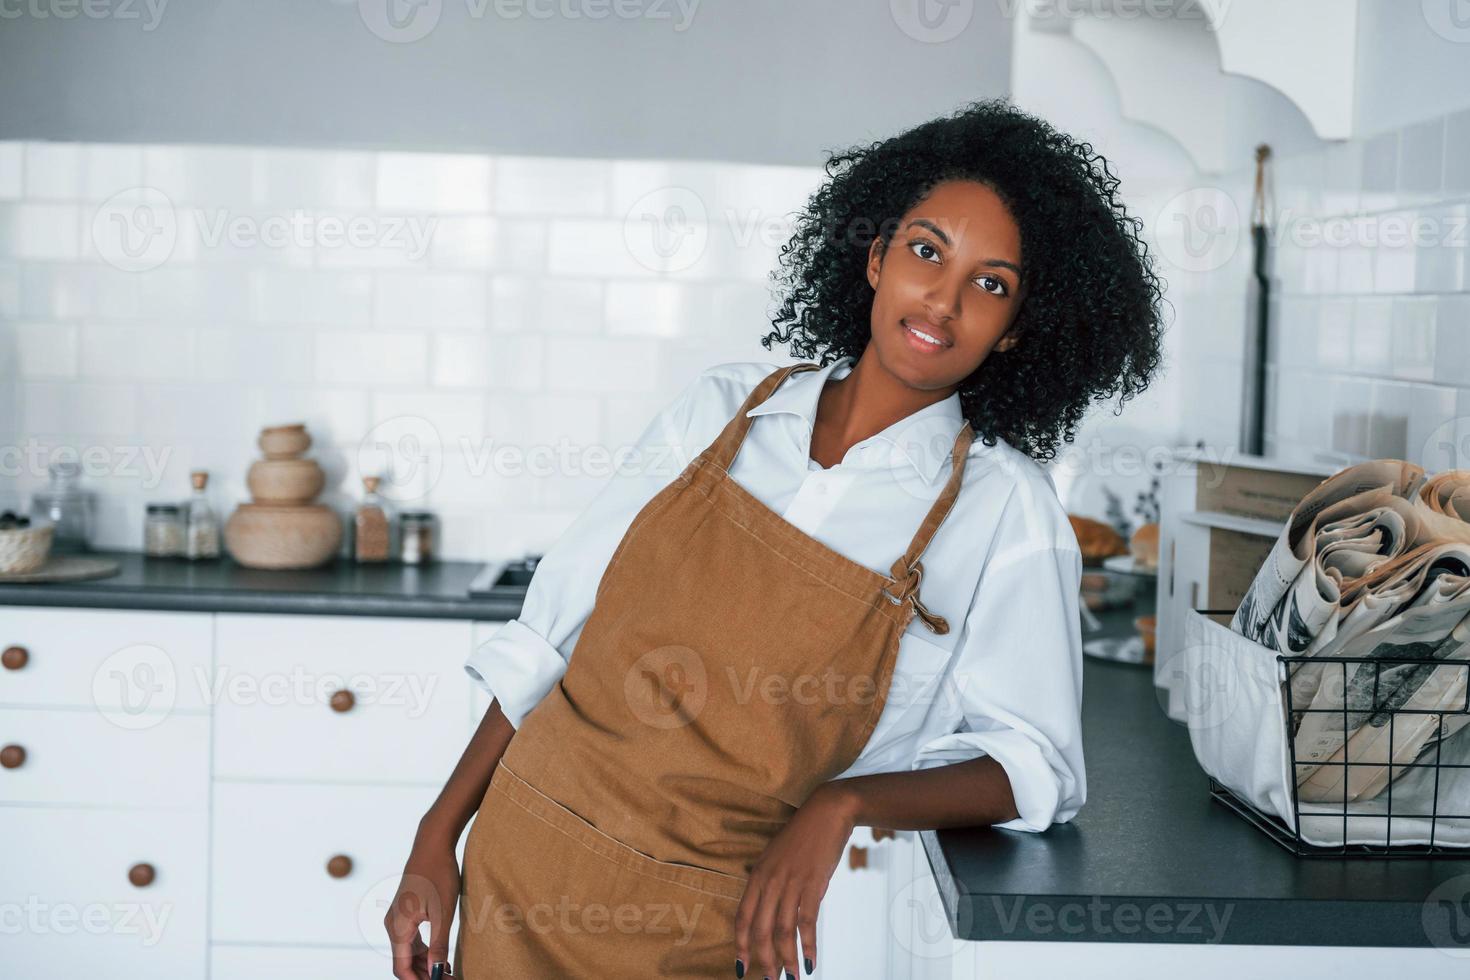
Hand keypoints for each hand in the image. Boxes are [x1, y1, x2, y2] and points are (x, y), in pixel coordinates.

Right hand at [384, 825, 461, 978]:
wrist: (431, 844)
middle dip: (424, 975)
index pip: (401, 968)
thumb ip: (438, 944)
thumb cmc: (438, 874)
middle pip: (404, 963)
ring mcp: (396, 918)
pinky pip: (410, 940)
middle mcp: (392, 925)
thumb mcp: (443, 912)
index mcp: (398, 928)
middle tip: (450, 979)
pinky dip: (424, 952)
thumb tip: (436, 971)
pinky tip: (440, 956)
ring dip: (425, 965)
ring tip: (448, 972)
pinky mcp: (404, 912)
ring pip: (407, 953)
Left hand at [734, 783, 856, 978]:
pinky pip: (807, 921)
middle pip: (761, 929)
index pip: (742, 917)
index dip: (740, 945)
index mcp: (757, 875)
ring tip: (790, 978)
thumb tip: (765, 907)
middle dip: (764, 959)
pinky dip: (808, 944)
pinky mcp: (813, 884)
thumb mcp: (775, 855)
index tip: (741, 966)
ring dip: (787, 958)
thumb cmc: (802, 835)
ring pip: (783, 930)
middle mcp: (770, 881)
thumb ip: (767, 880)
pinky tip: (810, 961)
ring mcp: (791, 882)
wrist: (826, 812)